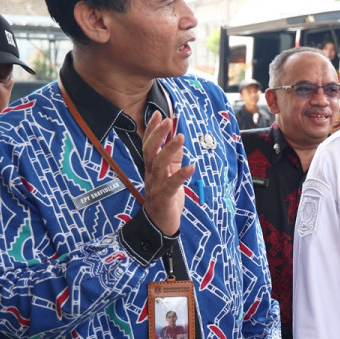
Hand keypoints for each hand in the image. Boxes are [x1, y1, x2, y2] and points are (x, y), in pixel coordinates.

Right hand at [141, 112, 194, 235]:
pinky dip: (181, 175)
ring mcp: (155, 186)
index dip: (152, 130)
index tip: (158, 113)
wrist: (160, 225)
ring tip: (180, 137)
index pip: (148, 145)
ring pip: (159, 165)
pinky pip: (171, 185)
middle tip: (168, 120)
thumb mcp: (170, 175)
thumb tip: (177, 140)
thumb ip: (173, 159)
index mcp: (152, 168)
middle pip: (149, 151)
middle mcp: (151, 175)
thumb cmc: (166, 198)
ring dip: (169, 150)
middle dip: (157, 135)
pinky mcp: (164, 198)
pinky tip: (191, 167)